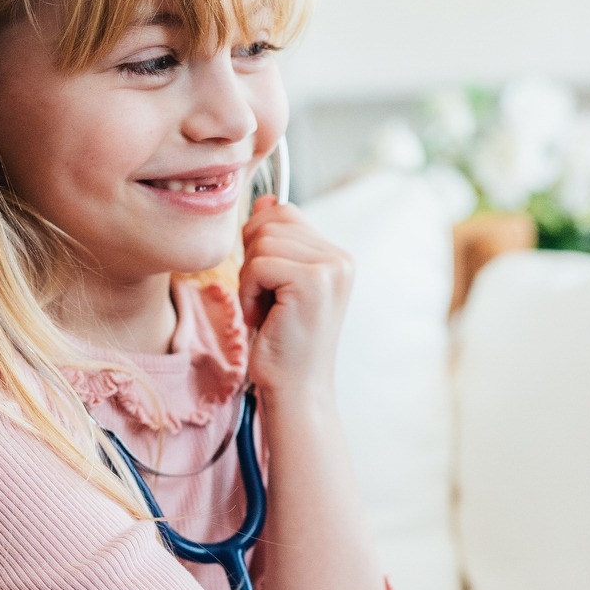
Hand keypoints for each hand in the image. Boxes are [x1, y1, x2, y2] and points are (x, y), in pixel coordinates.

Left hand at [238, 196, 353, 403]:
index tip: (265, 283)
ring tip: (266, 311)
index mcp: (337, 256)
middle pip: (271, 223)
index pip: (285, 213)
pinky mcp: (313, 282)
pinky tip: (263, 318)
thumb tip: (265, 200)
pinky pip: (259, 264)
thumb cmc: (283, 342)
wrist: (296, 389)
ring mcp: (331, 268)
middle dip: (253, 261)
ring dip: (250, 279)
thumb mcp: (278, 284)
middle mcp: (340, 258)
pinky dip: (249, 292)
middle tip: (266, 302)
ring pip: (262, 242)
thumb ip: (276, 242)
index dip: (259, 242)